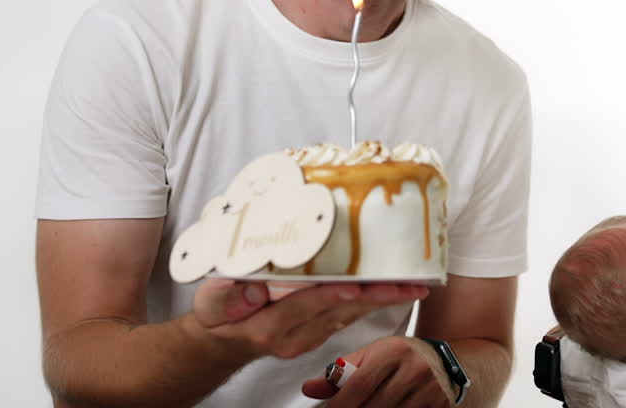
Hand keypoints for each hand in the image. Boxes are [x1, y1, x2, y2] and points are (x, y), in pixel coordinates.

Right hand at [191, 279, 427, 361]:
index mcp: (269, 326)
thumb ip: (229, 297)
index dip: (331, 294)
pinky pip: (349, 316)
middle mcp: (295, 336)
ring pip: (351, 315)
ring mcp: (309, 338)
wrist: (222, 341)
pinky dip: (371, 302)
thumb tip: (254, 291)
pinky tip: (393, 289)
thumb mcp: (212, 303)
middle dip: (375, 296)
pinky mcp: (318, 333)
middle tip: (409, 284)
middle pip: (340, 311)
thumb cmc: (218, 315)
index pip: (306, 306)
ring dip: (383, 300)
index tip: (357, 285)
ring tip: (413, 285)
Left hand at [301, 335, 454, 406]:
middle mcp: (415, 369)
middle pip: (373, 407)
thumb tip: (309, 388)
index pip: (359, 384)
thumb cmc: (405, 358)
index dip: (339, 405)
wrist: (449, 362)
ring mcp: (430, 391)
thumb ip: (341, 371)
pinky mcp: (440, 407)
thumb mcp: (374, 355)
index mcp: (394, 350)